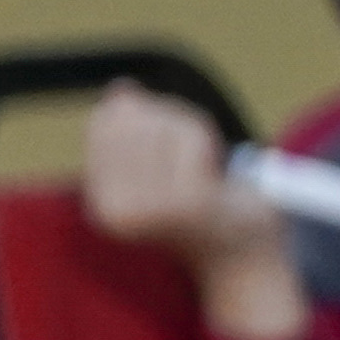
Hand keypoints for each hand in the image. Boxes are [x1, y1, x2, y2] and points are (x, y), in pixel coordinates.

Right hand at [80, 85, 309, 339]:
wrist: (240, 248)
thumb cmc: (197, 202)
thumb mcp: (155, 164)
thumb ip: (133, 129)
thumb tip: (121, 90)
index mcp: (98, 204)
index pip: (103, 122)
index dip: (138, 115)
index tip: (162, 144)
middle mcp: (113, 211)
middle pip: (132, 121)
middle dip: (165, 121)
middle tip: (188, 153)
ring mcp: (147, 210)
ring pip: (161, 127)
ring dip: (188, 132)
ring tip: (199, 164)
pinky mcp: (184, 204)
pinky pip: (189, 141)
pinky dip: (205, 144)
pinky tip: (211, 170)